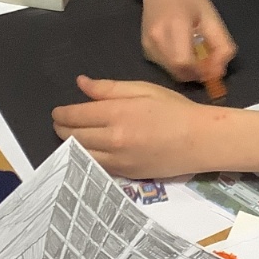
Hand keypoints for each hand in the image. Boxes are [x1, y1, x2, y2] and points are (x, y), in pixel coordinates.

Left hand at [52, 77, 214, 178]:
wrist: (200, 141)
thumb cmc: (174, 110)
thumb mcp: (143, 89)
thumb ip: (109, 88)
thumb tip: (81, 84)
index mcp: (117, 112)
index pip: (75, 115)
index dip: (61, 113)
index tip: (57, 112)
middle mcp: (113, 138)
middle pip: (73, 136)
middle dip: (61, 128)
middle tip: (60, 124)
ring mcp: (118, 160)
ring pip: (81, 155)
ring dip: (70, 146)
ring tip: (69, 138)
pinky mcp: (126, 175)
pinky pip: (97, 168)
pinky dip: (86, 159)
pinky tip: (86, 152)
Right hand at [141, 0, 236, 82]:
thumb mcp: (213, 18)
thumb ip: (221, 46)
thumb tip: (219, 73)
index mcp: (175, 26)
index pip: (184, 63)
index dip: (201, 72)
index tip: (214, 69)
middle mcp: (157, 37)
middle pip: (177, 72)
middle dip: (196, 74)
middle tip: (208, 64)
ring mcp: (148, 43)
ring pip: (171, 71)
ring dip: (187, 70)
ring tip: (197, 55)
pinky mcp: (145, 48)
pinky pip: (164, 66)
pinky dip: (176, 65)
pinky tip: (183, 50)